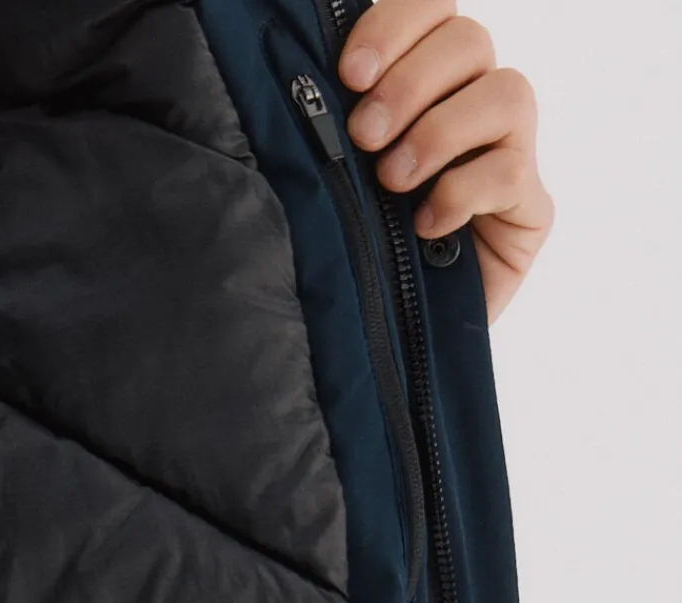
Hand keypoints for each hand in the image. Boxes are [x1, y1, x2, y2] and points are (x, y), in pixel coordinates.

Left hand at [338, 0, 553, 322]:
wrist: (383, 342)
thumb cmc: (351, 254)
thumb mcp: (331, 180)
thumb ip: (332, 124)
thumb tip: (299, 82)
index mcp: (426, 81)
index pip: (433, 8)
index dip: (394, 25)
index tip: (349, 73)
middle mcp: (473, 104)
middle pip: (469, 42)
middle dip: (408, 84)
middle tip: (363, 136)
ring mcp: (508, 154)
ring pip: (505, 93)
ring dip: (438, 132)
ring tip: (393, 181)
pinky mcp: (529, 209)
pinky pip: (512, 171)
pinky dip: (462, 191)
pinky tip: (427, 222)